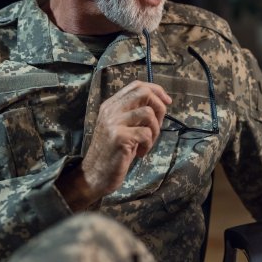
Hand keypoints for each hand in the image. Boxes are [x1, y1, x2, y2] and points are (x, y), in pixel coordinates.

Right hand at [56, 81, 170, 209]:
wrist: (94, 175)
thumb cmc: (112, 152)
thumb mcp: (120, 127)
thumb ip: (133, 112)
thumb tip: (160, 103)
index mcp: (111, 105)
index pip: (137, 85)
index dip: (156, 90)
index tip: (167, 102)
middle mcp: (111, 110)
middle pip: (144, 93)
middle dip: (159, 107)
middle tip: (158, 124)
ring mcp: (114, 123)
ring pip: (148, 113)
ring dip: (155, 130)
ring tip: (147, 143)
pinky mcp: (119, 137)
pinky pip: (146, 133)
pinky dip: (149, 144)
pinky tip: (141, 153)